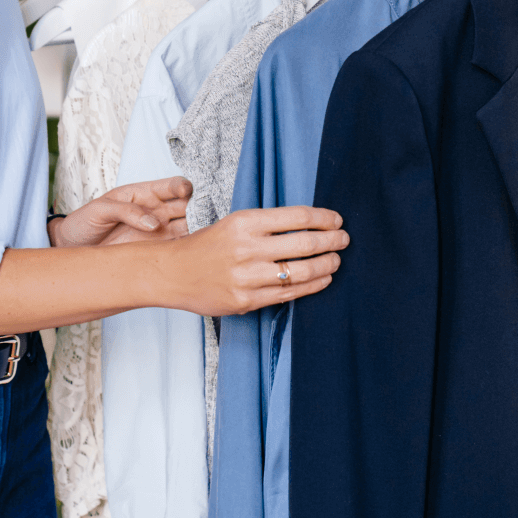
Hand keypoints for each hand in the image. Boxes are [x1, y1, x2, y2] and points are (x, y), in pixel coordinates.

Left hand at [51, 177, 192, 247]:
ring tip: (206, 233)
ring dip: (199, 228)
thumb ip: (127, 211)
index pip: (171, 186)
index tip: (186, 191)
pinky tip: (195, 252)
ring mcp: (159, 232)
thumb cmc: (84, 222)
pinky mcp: (157, 251)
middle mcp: (156, 211)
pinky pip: (178, 248)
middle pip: (186, 206)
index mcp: (143, 193)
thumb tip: (154, 223)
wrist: (73, 248)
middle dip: (199, 207)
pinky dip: (188, 249)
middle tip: (205, 213)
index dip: (182, 186)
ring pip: (188, 226)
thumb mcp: (100, 209)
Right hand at [168, 206, 348, 315]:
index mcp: (245, 222)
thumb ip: (267, 225)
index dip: (324, 219)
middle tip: (343, 239)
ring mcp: (248, 277)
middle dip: (332, 241)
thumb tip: (309, 226)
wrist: (173, 272)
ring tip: (336, 260)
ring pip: (302, 272)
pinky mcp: (247, 300)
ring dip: (326, 265)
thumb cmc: (206, 246)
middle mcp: (248, 249)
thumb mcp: (234, 223)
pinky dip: (312, 286)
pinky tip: (322, 279)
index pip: (297, 217)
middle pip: (305, 244)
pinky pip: (289, 294)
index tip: (337, 220)